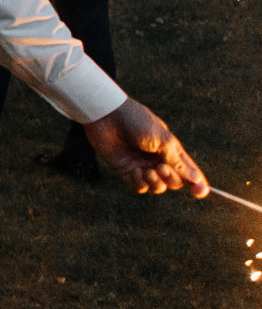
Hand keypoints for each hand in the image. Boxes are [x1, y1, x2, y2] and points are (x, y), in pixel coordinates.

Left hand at [82, 98, 207, 195]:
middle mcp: (158, 160)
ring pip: (158, 187)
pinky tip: (135, 171)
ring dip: (156, 183)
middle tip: (161, 167)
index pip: (189, 171)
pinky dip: (140, 183)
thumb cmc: (137, 122)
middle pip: (174, 182)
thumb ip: (177, 162)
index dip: (197, 184)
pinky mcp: (126, 170)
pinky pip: (139, 186)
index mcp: (171, 150)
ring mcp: (142, 165)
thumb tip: (196, 179)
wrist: (108, 116)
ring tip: (148, 171)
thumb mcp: (162, 141)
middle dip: (171, 179)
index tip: (201, 192)